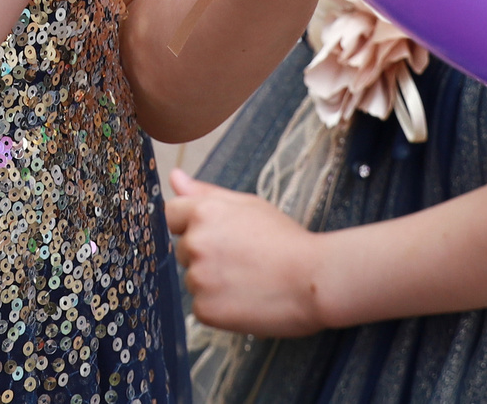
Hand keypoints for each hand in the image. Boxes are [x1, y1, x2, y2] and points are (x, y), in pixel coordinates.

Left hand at [166, 169, 327, 336]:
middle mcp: (195, 243)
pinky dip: (219, 308)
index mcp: (203, 213)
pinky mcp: (206, 309)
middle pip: (183, 250)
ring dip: (212, 283)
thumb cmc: (287, 241)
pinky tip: (246, 301)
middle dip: (205, 255)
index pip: (171, 215)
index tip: (217, 236)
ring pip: (193, 280)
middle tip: (243, 260)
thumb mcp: (248, 205)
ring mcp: (198, 278)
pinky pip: (202, 307)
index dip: (192, 226)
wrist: (315, 280)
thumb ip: (205, 192)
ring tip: (248, 281)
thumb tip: (175, 177)